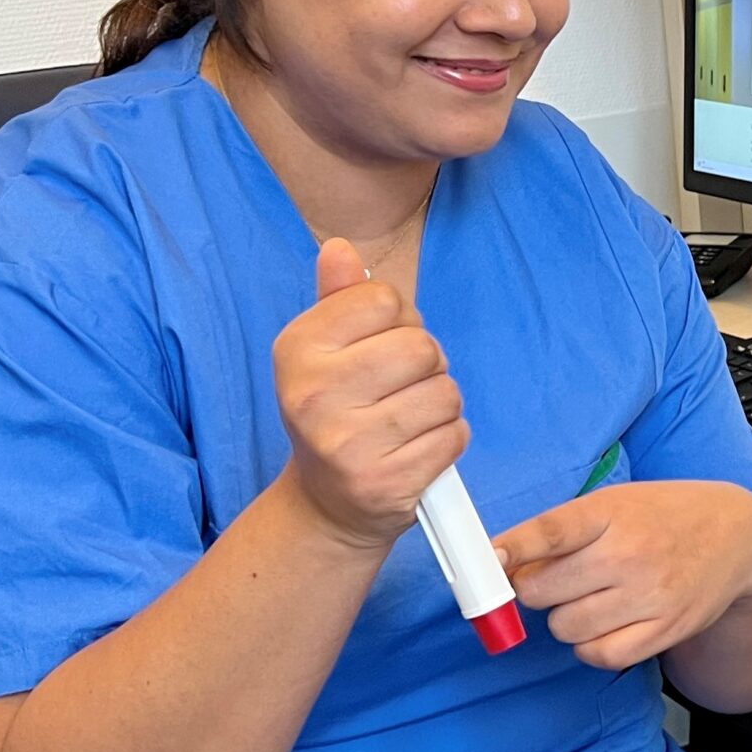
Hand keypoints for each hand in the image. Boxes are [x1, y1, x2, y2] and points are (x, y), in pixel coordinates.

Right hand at [271, 238, 466, 550]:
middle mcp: (313, 395)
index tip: (378, 350)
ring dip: (440, 404)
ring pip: (445, 392)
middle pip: (422, 347)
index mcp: (297, 349)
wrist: (328, 503)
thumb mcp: (325, 352)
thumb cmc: (338, 412)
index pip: (385, 300)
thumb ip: (339, 299)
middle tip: (399, 389)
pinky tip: (417, 448)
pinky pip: (455, 436)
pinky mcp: (385, 482)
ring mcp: (347, 443)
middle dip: (426, 365)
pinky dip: (448, 440)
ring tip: (408, 421)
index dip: (398, 321)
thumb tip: (341, 248)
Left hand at [493, 481, 751, 670]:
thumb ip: (564, 529)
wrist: (738, 538)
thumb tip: (506, 565)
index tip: (489, 560)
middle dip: (539, 590)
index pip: (549, 532)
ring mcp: (648, 596)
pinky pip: (600, 655)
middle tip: (561, 581)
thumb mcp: (616, 503)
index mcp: (611, 512)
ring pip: (565, 628)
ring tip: (592, 600)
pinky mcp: (664, 630)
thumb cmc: (666, 517)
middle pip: (541, 591)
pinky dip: (592, 647)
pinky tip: (606, 625)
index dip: (512, 550)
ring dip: (566, 619)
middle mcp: (628, 554)